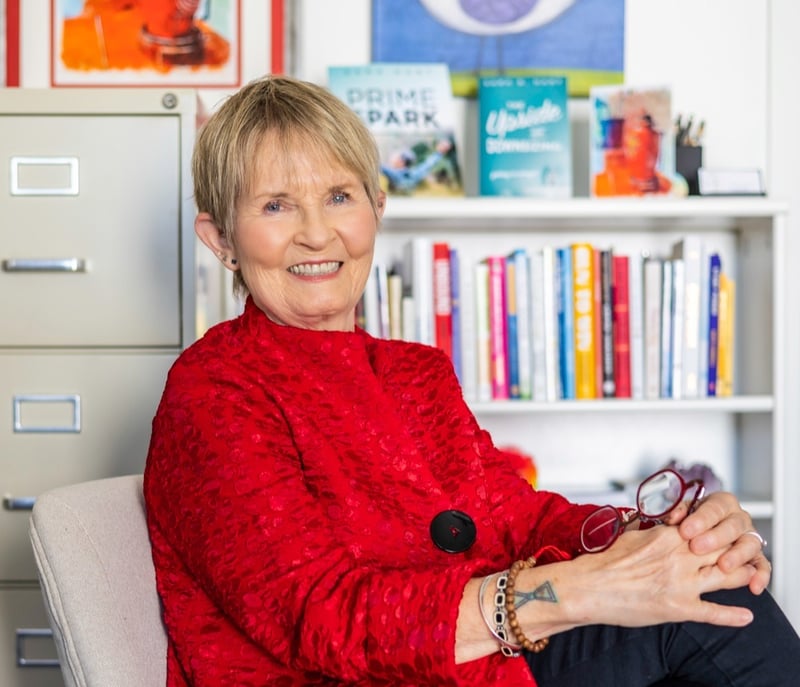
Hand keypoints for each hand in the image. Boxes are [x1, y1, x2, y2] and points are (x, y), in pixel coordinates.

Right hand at [562, 525, 755, 627]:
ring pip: (727, 577)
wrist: (589, 586)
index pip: (708, 529)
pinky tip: (745, 616)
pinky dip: (732, 615)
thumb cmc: (605, 561)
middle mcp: (680, 557)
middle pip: (724, 550)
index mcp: (669, 536)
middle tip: (744, 554)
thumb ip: (656, 532)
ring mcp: (681, 583)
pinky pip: (713, 612)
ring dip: (742, 577)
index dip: (722, 532)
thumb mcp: (633, 535)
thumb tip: (666, 528)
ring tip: (751, 579)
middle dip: (737, 551)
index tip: (727, 534)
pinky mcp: (678, 608)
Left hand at [664, 491, 769, 594]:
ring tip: (723, 566)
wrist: (700, 536)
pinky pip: (762, 566)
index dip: (700, 519)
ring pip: (750, 544)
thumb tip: (675, 518)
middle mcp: (739, 518)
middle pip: (733, 525)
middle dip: (715, 537)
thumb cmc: (691, 524)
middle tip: (697, 547)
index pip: (715, 508)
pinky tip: (753, 586)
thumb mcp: (683, 513)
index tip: (685, 530)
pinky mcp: (756, 557)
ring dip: (737, 556)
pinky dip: (760, 576)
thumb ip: (679, 514)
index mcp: (722, 503)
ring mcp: (750, 537)